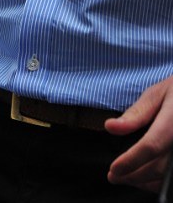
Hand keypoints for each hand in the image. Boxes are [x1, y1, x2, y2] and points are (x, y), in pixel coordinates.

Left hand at [105, 75, 172, 191]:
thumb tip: (110, 127)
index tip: (114, 169)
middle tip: (113, 176)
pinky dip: (160, 181)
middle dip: (134, 176)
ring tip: (125, 178)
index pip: (152, 145)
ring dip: (146, 182)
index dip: (131, 160)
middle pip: (161, 167)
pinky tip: (146, 178)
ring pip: (169, 177)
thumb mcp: (157, 95)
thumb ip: (136, 114)